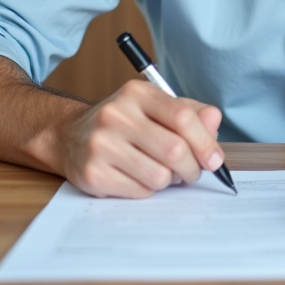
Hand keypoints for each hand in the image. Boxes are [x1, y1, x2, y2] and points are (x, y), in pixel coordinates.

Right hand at [61, 78, 223, 198]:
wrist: (69, 137)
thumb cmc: (123, 123)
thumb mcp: (154, 107)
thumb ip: (189, 113)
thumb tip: (215, 122)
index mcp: (136, 93)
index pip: (182, 117)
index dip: (205, 142)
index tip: (215, 160)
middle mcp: (116, 115)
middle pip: (174, 150)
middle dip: (192, 168)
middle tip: (192, 172)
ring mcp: (101, 145)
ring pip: (159, 176)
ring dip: (169, 180)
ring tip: (161, 171)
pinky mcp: (93, 174)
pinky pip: (140, 191)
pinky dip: (148, 189)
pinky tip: (138, 177)